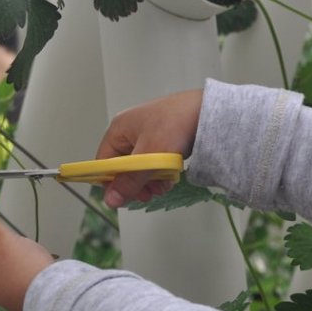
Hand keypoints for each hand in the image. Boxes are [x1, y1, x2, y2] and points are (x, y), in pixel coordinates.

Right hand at [97, 88, 202, 207]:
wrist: (207, 111)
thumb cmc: (177, 122)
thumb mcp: (150, 156)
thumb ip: (130, 180)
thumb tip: (111, 199)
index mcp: (119, 129)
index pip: (103, 162)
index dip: (111, 182)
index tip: (121, 197)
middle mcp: (130, 131)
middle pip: (123, 167)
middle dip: (135, 184)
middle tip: (147, 194)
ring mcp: (147, 135)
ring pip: (141, 168)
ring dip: (151, 181)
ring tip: (163, 185)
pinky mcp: (163, 140)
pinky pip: (155, 163)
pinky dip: (161, 173)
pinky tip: (171, 177)